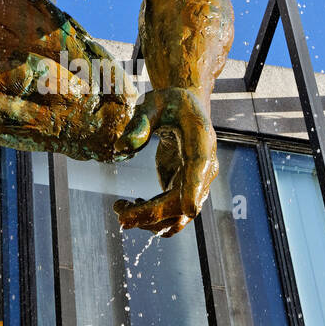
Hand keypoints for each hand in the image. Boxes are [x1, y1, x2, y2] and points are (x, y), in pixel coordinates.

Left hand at [113, 88, 217, 236]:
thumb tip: (120, 148)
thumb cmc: (168, 104)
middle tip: (119, 216)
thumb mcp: (152, 104)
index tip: (189, 209)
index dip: (195, 188)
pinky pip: (172, 215)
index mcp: (201, 138)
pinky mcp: (184, 190)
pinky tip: (132, 205)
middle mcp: (205, 166)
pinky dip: (153, 219)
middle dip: (153, 214)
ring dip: (149, 221)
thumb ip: (139, 124)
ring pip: (179, 216)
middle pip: (184, 200)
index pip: (199, 165)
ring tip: (119, 208)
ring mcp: (197, 183)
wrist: (185, 110)